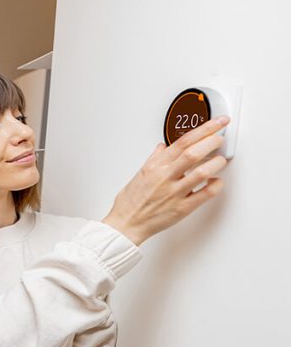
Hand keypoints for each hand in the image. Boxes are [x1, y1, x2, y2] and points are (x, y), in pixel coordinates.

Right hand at [103, 116, 229, 245]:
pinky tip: (217, 182)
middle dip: (212, 141)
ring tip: (220, 160)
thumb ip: (154, 159)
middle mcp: (165, 177)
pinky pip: (204, 195)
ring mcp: (174, 192)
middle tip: (220, 138)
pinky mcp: (181, 208)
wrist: (126, 223)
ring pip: (201, 172)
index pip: (183, 141)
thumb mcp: (140, 174)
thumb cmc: (131, 202)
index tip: (218, 123)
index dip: (204, 129)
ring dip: (216, 163)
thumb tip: (162, 148)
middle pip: (192, 153)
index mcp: (156, 166)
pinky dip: (215, 186)